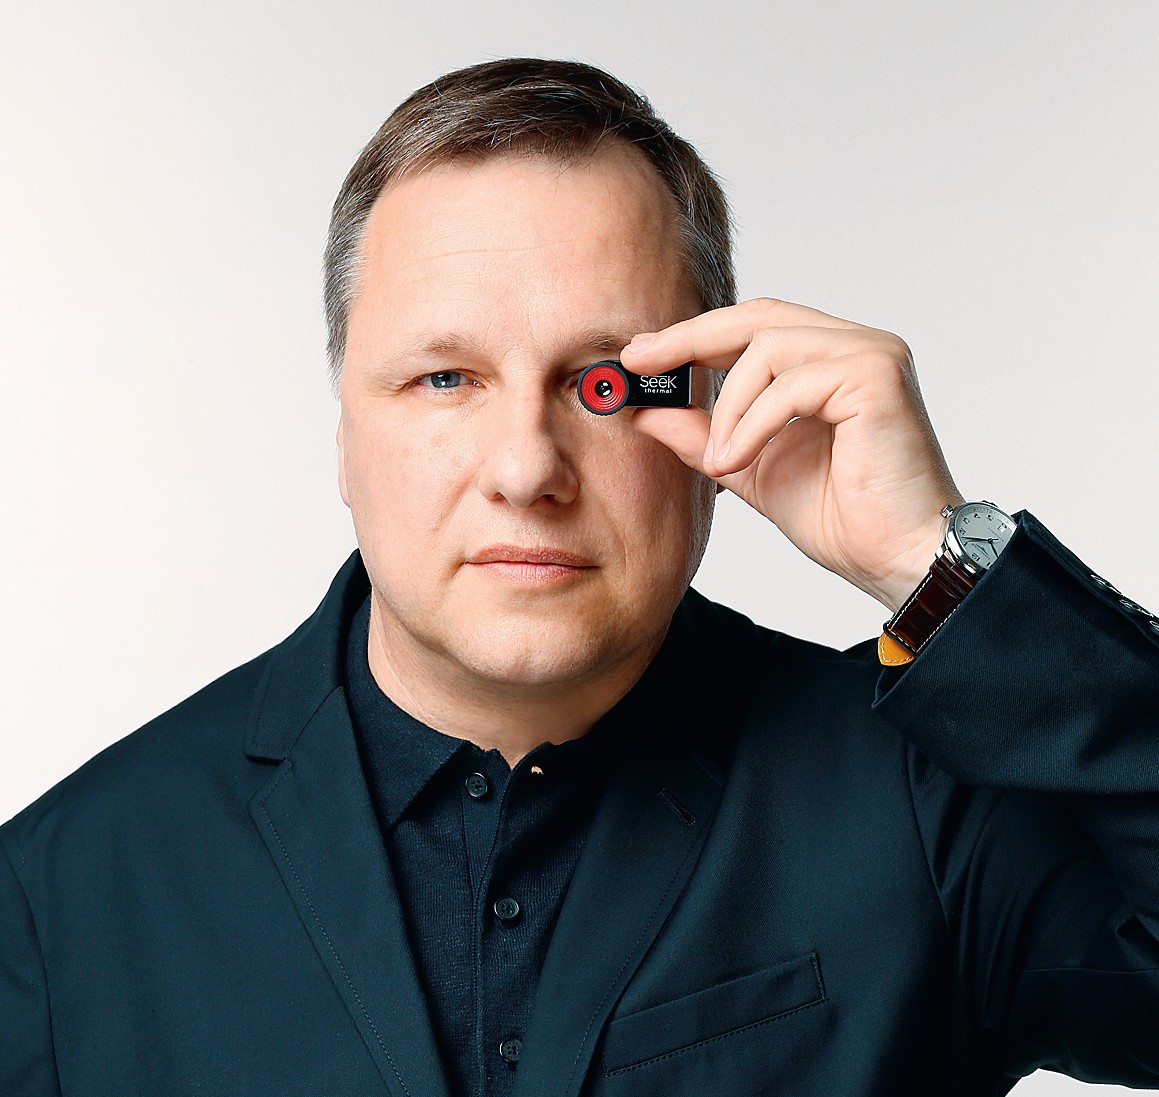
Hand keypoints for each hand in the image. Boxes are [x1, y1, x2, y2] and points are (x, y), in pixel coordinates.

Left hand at [620, 298, 962, 612]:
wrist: (897, 559)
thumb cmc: (844, 518)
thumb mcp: (749, 469)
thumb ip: (704, 436)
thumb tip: (645, 413)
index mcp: (831, 360)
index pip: (754, 327)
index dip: (694, 336)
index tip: (640, 357)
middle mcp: (856, 346)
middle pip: (758, 317)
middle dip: (690, 340)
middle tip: (640, 365)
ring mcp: (872, 355)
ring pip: (767, 348)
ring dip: (726, 407)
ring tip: (718, 461)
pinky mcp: (877, 378)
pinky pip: (790, 385)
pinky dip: (751, 424)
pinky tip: (736, 462)